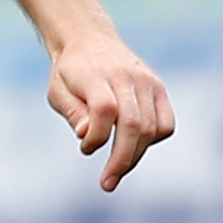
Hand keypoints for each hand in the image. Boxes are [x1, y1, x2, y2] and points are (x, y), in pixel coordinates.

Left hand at [48, 28, 175, 191]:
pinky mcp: (159, 88)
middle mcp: (127, 77)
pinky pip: (165, 123)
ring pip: (151, 128)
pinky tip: (133, 147)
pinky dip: (152, 140)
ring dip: (135, 155)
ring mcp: (147, 82)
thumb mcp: (58, 91)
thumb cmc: (69, 72)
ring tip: (117, 170)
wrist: (89, 39)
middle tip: (107, 183)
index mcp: (96, 76)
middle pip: (133, 124)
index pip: (104, 110)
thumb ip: (73, 113)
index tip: (85, 149)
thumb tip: (87, 136)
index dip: (97, 136)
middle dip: (121, 159)